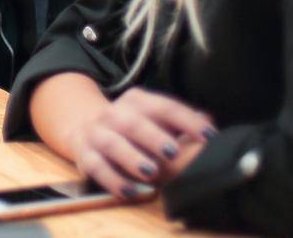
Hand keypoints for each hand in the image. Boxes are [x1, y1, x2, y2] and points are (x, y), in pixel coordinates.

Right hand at [73, 86, 213, 194]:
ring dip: (131, 158)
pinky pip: (96, 167)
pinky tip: (130, 191)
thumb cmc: (131, 127)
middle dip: (153, 137)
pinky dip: (112, 180)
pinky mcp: (85, 156)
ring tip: (151, 172)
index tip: (208, 136)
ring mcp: (97, 134)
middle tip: (172, 152)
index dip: (187, 121)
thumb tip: (208, 121)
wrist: (83, 127)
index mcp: (136, 101)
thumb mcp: (153, 117)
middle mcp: (114, 114)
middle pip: (133, 123)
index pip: (164, 107)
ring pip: (112, 144)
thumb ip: (181, 121)